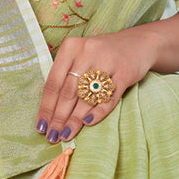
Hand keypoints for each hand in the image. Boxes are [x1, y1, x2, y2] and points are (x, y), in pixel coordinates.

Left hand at [35, 26, 158, 142]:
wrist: (138, 43)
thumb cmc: (101, 55)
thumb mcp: (80, 56)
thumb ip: (66, 76)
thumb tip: (50, 111)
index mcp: (70, 47)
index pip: (53, 82)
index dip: (46, 106)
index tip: (40, 126)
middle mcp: (87, 52)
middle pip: (68, 91)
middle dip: (59, 117)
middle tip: (52, 135)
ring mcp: (107, 61)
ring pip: (86, 96)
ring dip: (75, 119)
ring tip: (66, 134)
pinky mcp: (125, 72)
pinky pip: (109, 97)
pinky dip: (98, 112)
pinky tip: (87, 123)